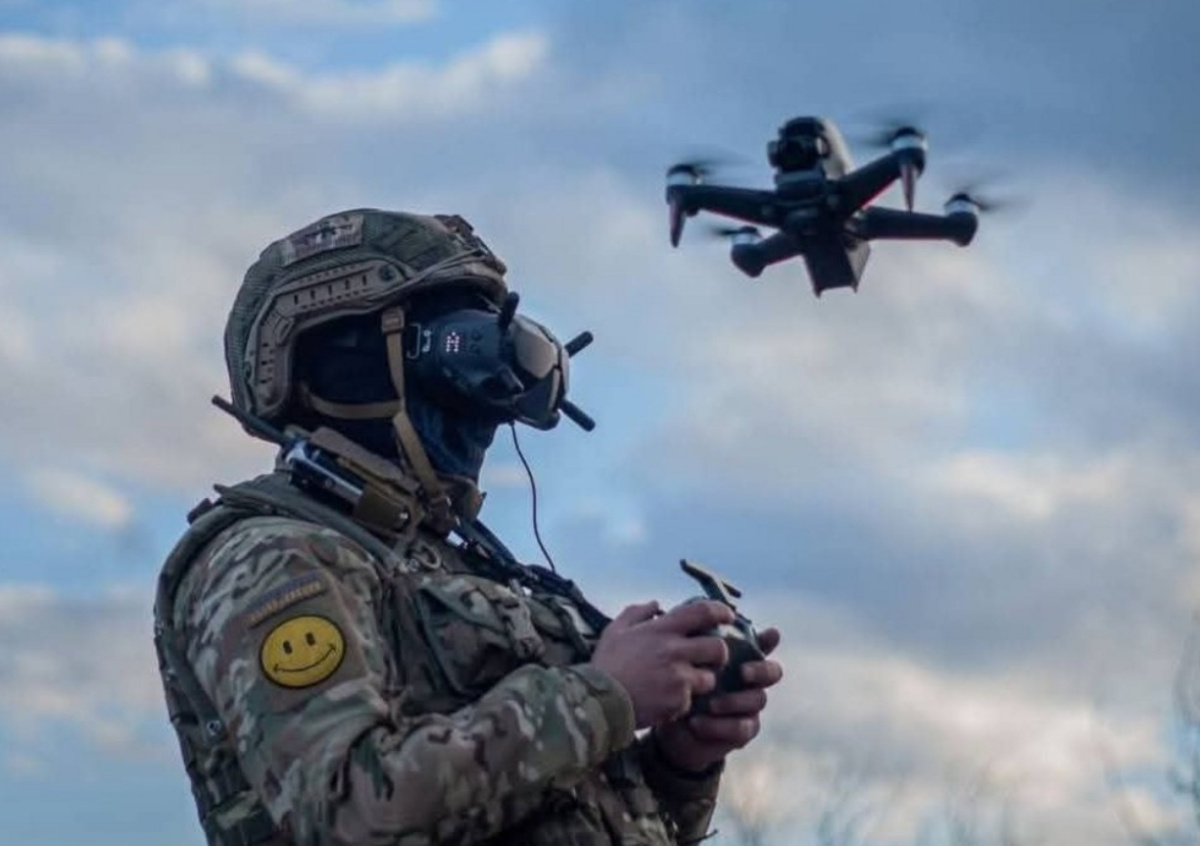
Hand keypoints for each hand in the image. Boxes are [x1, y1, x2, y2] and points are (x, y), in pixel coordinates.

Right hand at [590, 600, 734, 728]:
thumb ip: (636, 613)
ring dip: (700, 682)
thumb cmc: (606, 664)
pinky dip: (682, 703)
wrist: (598, 702)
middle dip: (719, 655)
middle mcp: (674, 651)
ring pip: (709, 678)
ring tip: (682, 685)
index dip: (720, 611)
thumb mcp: (615, 630)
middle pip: (717, 649)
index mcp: (661, 630)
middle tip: (710, 659)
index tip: (728, 616)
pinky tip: (664, 701)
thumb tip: (655, 604)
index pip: (702, 612)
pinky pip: (690, 701)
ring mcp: (678, 677)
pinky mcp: (678, 702)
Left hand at [652, 627, 782, 773]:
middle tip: (743, 672)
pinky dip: (719, 725)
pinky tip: (698, 723)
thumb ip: (691, 639)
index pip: (762, 645)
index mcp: (738, 659)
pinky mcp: (742, 732)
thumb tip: (689, 607)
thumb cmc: (679, 686)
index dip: (769, 639)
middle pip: (772, 672)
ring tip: (710, 704)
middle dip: (761, 670)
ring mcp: (749, 707)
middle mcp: (750, 682)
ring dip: (734, 700)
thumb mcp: (682, 662)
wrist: (671, 728)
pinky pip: (741, 728)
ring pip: (758, 700)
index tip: (770, 633)